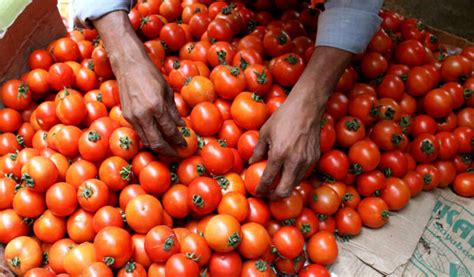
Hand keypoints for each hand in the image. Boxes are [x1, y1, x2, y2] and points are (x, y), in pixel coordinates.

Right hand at [117, 61, 185, 155]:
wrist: (128, 65)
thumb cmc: (151, 74)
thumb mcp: (167, 91)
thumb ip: (173, 110)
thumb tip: (181, 126)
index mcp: (156, 106)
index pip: (170, 131)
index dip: (178, 141)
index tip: (185, 145)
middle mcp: (143, 115)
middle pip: (157, 142)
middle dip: (168, 151)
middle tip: (177, 154)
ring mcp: (133, 117)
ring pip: (147, 141)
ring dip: (158, 147)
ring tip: (169, 149)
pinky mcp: (126, 117)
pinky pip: (140, 133)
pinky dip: (149, 139)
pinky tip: (157, 139)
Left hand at [250, 81, 323, 198]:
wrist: (307, 107)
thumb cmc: (283, 116)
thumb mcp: (265, 131)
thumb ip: (258, 150)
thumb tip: (251, 162)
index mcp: (279, 154)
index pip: (268, 180)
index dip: (261, 189)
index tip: (257, 192)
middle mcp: (294, 161)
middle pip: (284, 190)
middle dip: (274, 196)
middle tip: (267, 194)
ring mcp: (306, 161)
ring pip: (295, 184)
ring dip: (285, 186)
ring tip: (277, 183)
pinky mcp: (314, 158)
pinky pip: (303, 173)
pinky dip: (294, 176)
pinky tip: (287, 171)